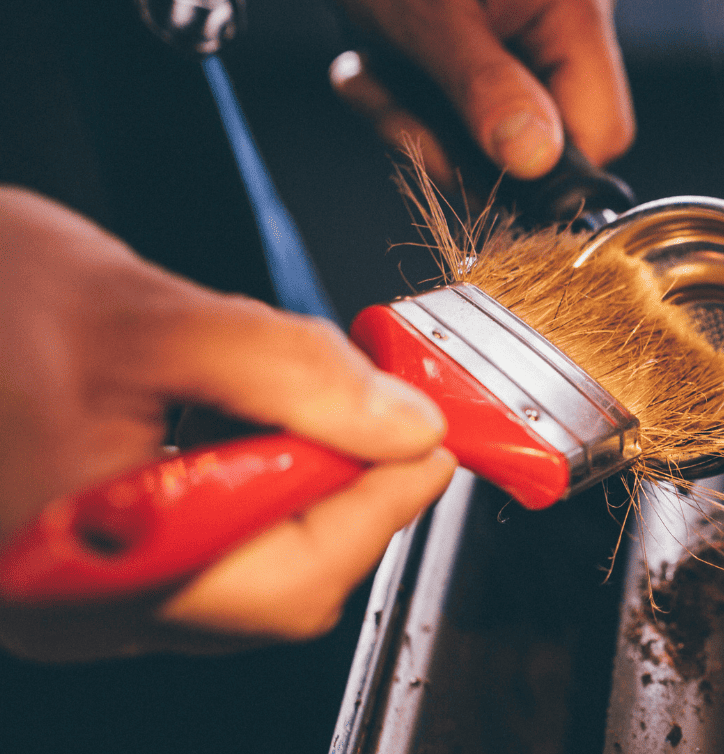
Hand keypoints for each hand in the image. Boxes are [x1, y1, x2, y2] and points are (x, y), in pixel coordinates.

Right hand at [0, 187, 454, 659]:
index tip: (437, 441)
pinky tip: (267, 439)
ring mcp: (86, 597)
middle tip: (395, 421)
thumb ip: (292, 374)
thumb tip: (402, 424)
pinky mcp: (92, 566)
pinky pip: (211, 555)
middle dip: (358, 499)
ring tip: (331, 417)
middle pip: (284, 585)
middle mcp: (87, 608)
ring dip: (314, 495)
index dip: (387, 505)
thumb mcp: (151, 316)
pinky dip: (264, 498)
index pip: (298, 573)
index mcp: (97, 558)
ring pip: (253, 574)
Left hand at [322, 0, 634, 185]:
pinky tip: (375, 60)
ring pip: (493, 122)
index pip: (603, 133)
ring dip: (422, 118)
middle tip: (398, 115)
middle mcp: (566, 18)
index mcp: (573, 8)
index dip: (544, 174)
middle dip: (461, 145)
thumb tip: (535, 161)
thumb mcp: (426, 14)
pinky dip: (415, 92)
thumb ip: (483, 88)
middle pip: (543, 136)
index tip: (477, 171)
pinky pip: (468, 90)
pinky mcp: (493, 25)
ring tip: (371, 72)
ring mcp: (529, 21)